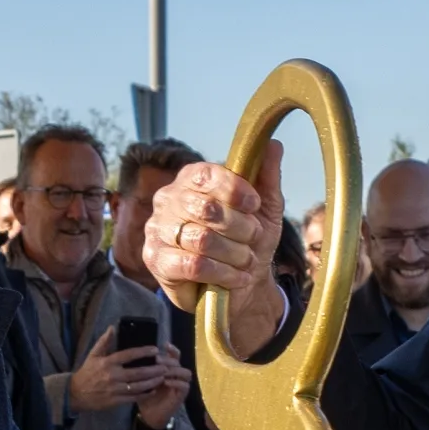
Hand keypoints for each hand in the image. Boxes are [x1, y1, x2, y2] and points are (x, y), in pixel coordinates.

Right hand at [68, 331, 174, 413]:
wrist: (76, 394)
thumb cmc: (87, 373)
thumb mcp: (93, 355)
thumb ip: (104, 341)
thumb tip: (112, 327)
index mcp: (108, 363)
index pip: (128, 355)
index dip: (143, 352)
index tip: (155, 350)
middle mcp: (112, 376)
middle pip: (137, 372)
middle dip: (153, 370)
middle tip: (165, 366)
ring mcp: (114, 389)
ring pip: (138, 386)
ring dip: (152, 382)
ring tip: (162, 377)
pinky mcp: (115, 401)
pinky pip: (133, 398)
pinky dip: (144, 394)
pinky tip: (153, 390)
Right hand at [148, 164, 283, 355]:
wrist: (242, 285)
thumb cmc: (248, 241)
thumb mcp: (265, 207)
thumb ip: (266, 175)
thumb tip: (273, 144)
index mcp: (191, 179)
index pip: (207, 175)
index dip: (235, 190)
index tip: (254, 205)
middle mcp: (168, 199)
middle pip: (207, 209)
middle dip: (241, 228)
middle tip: (253, 239)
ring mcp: (157, 229)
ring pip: (202, 240)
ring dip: (235, 254)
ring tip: (246, 260)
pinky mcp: (156, 260)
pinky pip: (194, 265)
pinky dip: (224, 273)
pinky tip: (237, 277)